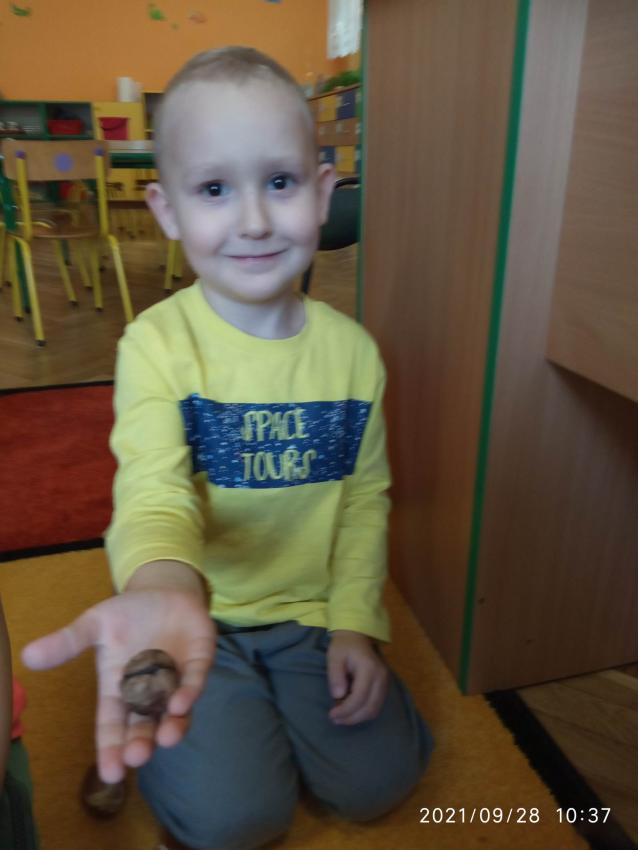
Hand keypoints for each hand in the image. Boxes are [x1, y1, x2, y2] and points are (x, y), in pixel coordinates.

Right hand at [21, 588, 215, 782]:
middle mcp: (149, 690)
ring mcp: (176, 678)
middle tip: (137, 757)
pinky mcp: (199, 660)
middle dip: (141, 742)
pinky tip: (182, 703)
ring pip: (174, 712)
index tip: (110, 774)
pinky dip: (190, 692)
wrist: (165, 590)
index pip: (113, 724)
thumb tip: (27, 656)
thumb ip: (68, 642)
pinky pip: (195, 680)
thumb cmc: (128, 614)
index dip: (111, 748)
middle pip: (144, 724)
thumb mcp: (95, 624)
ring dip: (172, 726)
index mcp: (120, 687)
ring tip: (166, 738)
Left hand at [326, 630, 388, 725]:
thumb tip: (338, 696)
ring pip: (374, 710)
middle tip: (335, 719)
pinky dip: (363, 713)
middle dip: (351, 718)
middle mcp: (381, 677)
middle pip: (369, 707)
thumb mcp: (334, 657)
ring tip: (342, 717)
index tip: (332, 715)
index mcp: (369, 668)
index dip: (346, 710)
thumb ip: (335, 676)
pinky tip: (351, 711)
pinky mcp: (384, 686)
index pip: (360, 697)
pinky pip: (376, 706)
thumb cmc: (343, 646)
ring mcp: (385, 682)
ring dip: (357, 718)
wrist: (357, 637)